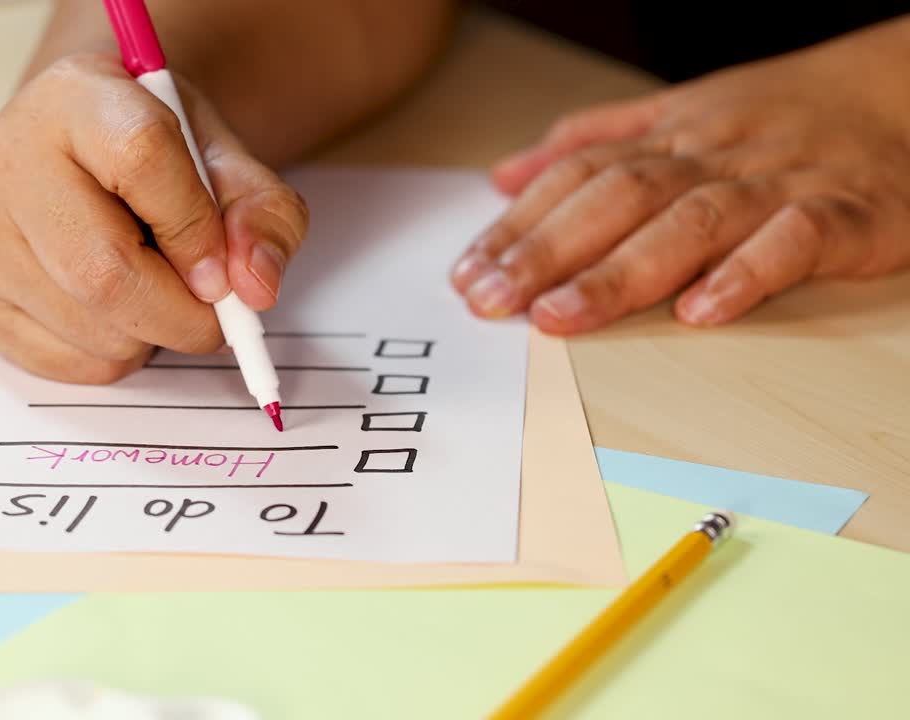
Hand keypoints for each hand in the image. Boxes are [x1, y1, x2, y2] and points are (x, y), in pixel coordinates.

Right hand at [0, 54, 307, 382]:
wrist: (85, 150)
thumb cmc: (154, 152)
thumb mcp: (222, 156)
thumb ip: (262, 212)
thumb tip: (256, 287)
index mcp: (75, 99)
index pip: (141, 160)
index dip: (197, 229)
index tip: (226, 269)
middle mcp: (12, 162)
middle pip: (104, 271)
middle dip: (182, 314)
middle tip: (214, 313)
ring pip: (90, 327)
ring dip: (152, 336)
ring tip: (156, 292)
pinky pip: (66, 362)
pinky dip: (116, 357)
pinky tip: (119, 313)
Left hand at [451, 20, 909, 332]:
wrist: (906, 88)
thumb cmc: (779, 115)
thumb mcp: (678, 114)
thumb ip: (589, 144)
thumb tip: (504, 175)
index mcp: (672, 136)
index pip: (578, 176)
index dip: (518, 224)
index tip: (466, 272)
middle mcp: (715, 156)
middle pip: (618, 198)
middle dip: (546, 251)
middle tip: (490, 300)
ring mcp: (780, 183)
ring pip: (691, 223)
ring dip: (621, 272)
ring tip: (561, 316)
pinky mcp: (848, 214)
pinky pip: (795, 241)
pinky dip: (747, 273)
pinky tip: (701, 312)